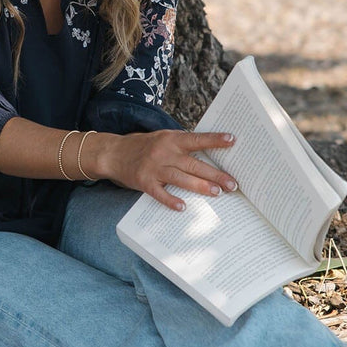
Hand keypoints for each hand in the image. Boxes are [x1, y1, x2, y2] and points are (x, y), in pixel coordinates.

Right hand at [89, 130, 237, 210]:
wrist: (114, 153)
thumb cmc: (144, 146)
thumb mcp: (163, 138)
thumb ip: (182, 145)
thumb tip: (209, 156)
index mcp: (171, 139)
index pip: (197, 139)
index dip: (214, 140)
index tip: (232, 140)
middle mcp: (164, 152)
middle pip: (193, 164)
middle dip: (215, 174)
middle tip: (232, 184)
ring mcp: (154, 168)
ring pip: (180, 178)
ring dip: (200, 186)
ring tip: (217, 193)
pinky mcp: (144, 182)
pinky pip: (160, 193)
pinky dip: (171, 200)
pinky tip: (183, 207)